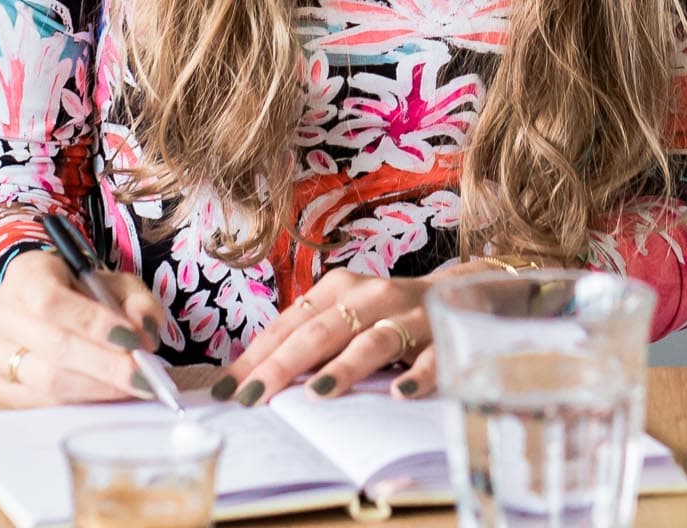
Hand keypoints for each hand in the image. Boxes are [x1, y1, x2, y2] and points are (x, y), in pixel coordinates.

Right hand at [0, 245, 171, 407]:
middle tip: (143, 376)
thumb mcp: (117, 284)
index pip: (50, 299)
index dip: (92, 322)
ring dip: (97, 388)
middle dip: (105, 365)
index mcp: (25, 273)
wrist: (49, 308)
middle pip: (52, 345)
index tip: (131, 340)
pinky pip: (42, 403)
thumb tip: (143, 335)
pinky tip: (107, 396)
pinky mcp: (0, 386)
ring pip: (46, 380)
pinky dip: (81, 403)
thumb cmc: (85, 294)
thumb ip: (137, 303)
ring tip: (132, 387)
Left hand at [212, 269, 436, 406]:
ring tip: (317, 393)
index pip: (289, 325)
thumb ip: (310, 342)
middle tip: (253, 398)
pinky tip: (399, 394)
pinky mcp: (444, 336)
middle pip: (321, 332)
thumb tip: (253, 381)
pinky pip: (431, 358)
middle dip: (283, 366)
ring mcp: (410, 315)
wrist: (459, 294)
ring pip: (372, 342)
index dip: (256, 357)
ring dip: (345, 368)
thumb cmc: (385, 316)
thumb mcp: (346, 318)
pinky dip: (416, 376)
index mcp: (339, 288)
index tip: (226, 390)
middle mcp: (371, 296)